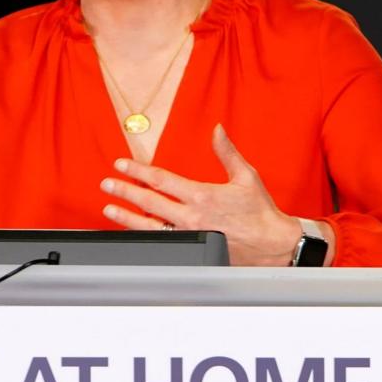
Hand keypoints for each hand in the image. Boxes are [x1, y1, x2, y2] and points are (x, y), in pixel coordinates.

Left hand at [100, 124, 302, 265]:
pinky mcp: (193, 251)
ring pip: (150, 226)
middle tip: (107, 184)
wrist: (274, 246)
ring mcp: (190, 236)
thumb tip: (217, 130)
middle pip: (149, 202)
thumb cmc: (261, 212)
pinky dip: (145, 236)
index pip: (161, 180)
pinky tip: (132, 232)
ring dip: (127, 217)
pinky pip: (163, 243)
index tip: (121, 164)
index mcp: (202, 195)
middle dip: (125, 191)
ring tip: (109, 209)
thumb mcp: (246, 176)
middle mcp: (192, 217)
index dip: (137, 170)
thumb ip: (226, 152)